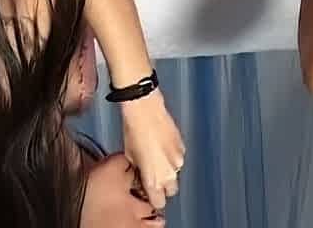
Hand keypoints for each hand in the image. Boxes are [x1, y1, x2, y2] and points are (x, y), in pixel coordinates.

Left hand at [121, 88, 185, 209]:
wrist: (145, 110)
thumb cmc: (134, 132)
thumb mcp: (129, 157)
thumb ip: (138, 172)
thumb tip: (140, 176)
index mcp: (155, 180)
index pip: (159, 202)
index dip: (152, 198)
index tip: (147, 192)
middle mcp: (170, 173)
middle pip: (170, 190)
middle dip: (162, 186)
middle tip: (151, 174)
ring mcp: (179, 159)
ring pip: (175, 172)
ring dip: (167, 169)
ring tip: (155, 155)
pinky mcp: (183, 146)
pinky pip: (178, 157)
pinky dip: (171, 155)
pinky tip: (161, 145)